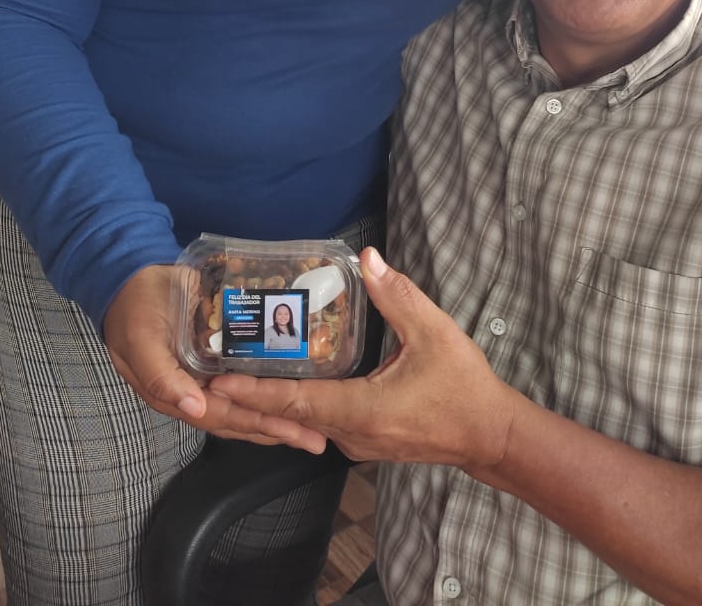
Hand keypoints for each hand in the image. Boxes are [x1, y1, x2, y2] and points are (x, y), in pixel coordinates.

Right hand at [102, 264, 324, 448]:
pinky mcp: (217, 352)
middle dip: (276, 428)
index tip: (290, 431)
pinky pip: (246, 374)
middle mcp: (194, 389)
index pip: (221, 415)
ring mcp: (207, 371)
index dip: (255, 423)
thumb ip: (162, 376)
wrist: (132, 275)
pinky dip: (268, 385)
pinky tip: (295, 388)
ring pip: (246, 399)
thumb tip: (194, 408)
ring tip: (312, 425)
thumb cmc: (135, 308)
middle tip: (316, 440)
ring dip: (277, 413)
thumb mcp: (141, 341)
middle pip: (239, 415)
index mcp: (175, 393)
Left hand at [209, 247, 517, 467]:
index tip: (217, 383)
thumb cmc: (464, 386)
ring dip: (273, 402)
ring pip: (304, 423)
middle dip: (251, 397)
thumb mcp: (434, 333)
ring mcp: (357, 442)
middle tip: (211, 375)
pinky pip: (322, 424)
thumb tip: (369, 259)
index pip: (295, 403)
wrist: (490, 434)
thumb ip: (398, 296)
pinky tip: (285, 383)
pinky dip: (298, 406)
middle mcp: (350, 434)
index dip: (254, 391)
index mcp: (360, 411)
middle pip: (290, 416)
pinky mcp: (366, 440)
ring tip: (238, 375)